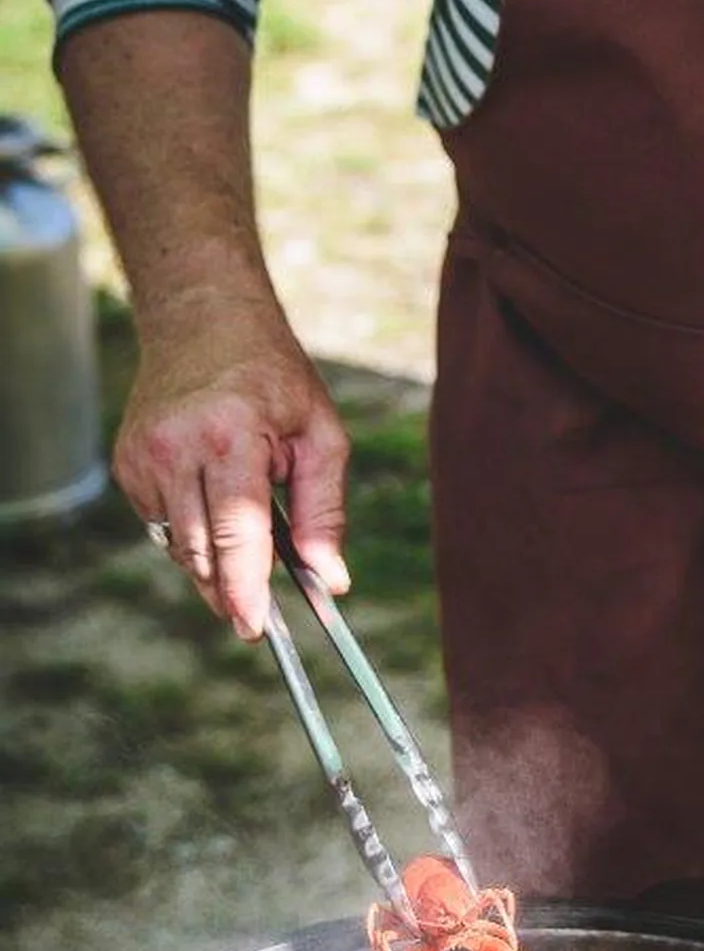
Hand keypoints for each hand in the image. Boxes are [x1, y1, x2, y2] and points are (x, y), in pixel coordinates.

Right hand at [115, 295, 350, 637]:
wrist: (204, 321)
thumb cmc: (274, 378)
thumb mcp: (321, 434)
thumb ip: (325, 511)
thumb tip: (331, 580)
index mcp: (229, 437)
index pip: (234, 534)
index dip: (245, 589)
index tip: (255, 629)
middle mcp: (175, 448)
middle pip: (200, 552)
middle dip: (229, 592)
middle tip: (257, 619)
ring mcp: (142, 457)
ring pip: (178, 546)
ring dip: (212, 565)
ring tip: (244, 556)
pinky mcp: (126, 463)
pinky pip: (161, 524)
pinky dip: (191, 534)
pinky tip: (213, 509)